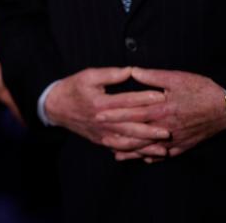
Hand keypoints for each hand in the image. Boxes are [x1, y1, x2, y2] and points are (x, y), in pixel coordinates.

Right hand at [45, 67, 169, 153]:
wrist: (55, 107)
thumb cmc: (73, 88)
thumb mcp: (88, 76)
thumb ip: (110, 74)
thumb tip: (131, 71)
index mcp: (100, 102)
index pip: (127, 101)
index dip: (144, 98)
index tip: (162, 96)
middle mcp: (103, 120)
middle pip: (131, 124)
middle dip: (151, 127)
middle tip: (170, 127)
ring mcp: (102, 132)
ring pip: (127, 140)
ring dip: (146, 144)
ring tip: (164, 146)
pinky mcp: (101, 140)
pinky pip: (120, 148)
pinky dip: (135, 153)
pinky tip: (147, 154)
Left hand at [100, 68, 225, 159]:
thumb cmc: (202, 89)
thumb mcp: (176, 78)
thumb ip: (152, 76)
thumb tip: (132, 70)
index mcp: (162, 109)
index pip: (133, 112)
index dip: (115, 114)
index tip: (99, 114)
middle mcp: (166, 126)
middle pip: (138, 134)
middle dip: (118, 136)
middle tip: (101, 138)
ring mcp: (176, 138)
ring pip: (150, 147)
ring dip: (133, 151)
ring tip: (116, 154)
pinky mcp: (185, 144)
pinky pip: (167, 153)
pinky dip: (154, 157)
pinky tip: (145, 160)